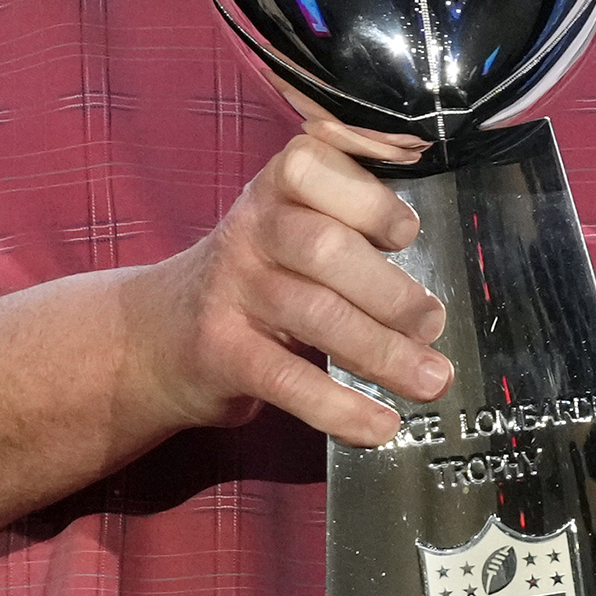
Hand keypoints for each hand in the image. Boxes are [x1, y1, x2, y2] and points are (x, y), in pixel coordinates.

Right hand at [114, 118, 450, 447]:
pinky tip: (379, 425)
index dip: (367, 199)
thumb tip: (439, 274)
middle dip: (390, 291)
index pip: (318, 170)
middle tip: (432, 323)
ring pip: (315, 315)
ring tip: (428, 380)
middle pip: (326, 248)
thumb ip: (355, 226)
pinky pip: (288, 380)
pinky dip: (341, 408)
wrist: (157, 336)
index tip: (405, 232)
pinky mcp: (220, 351)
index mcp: (280, 188)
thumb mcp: (295, 228)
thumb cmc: (258, 277)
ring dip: (383, 353)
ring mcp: (231, 288)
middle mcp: (252, 229)